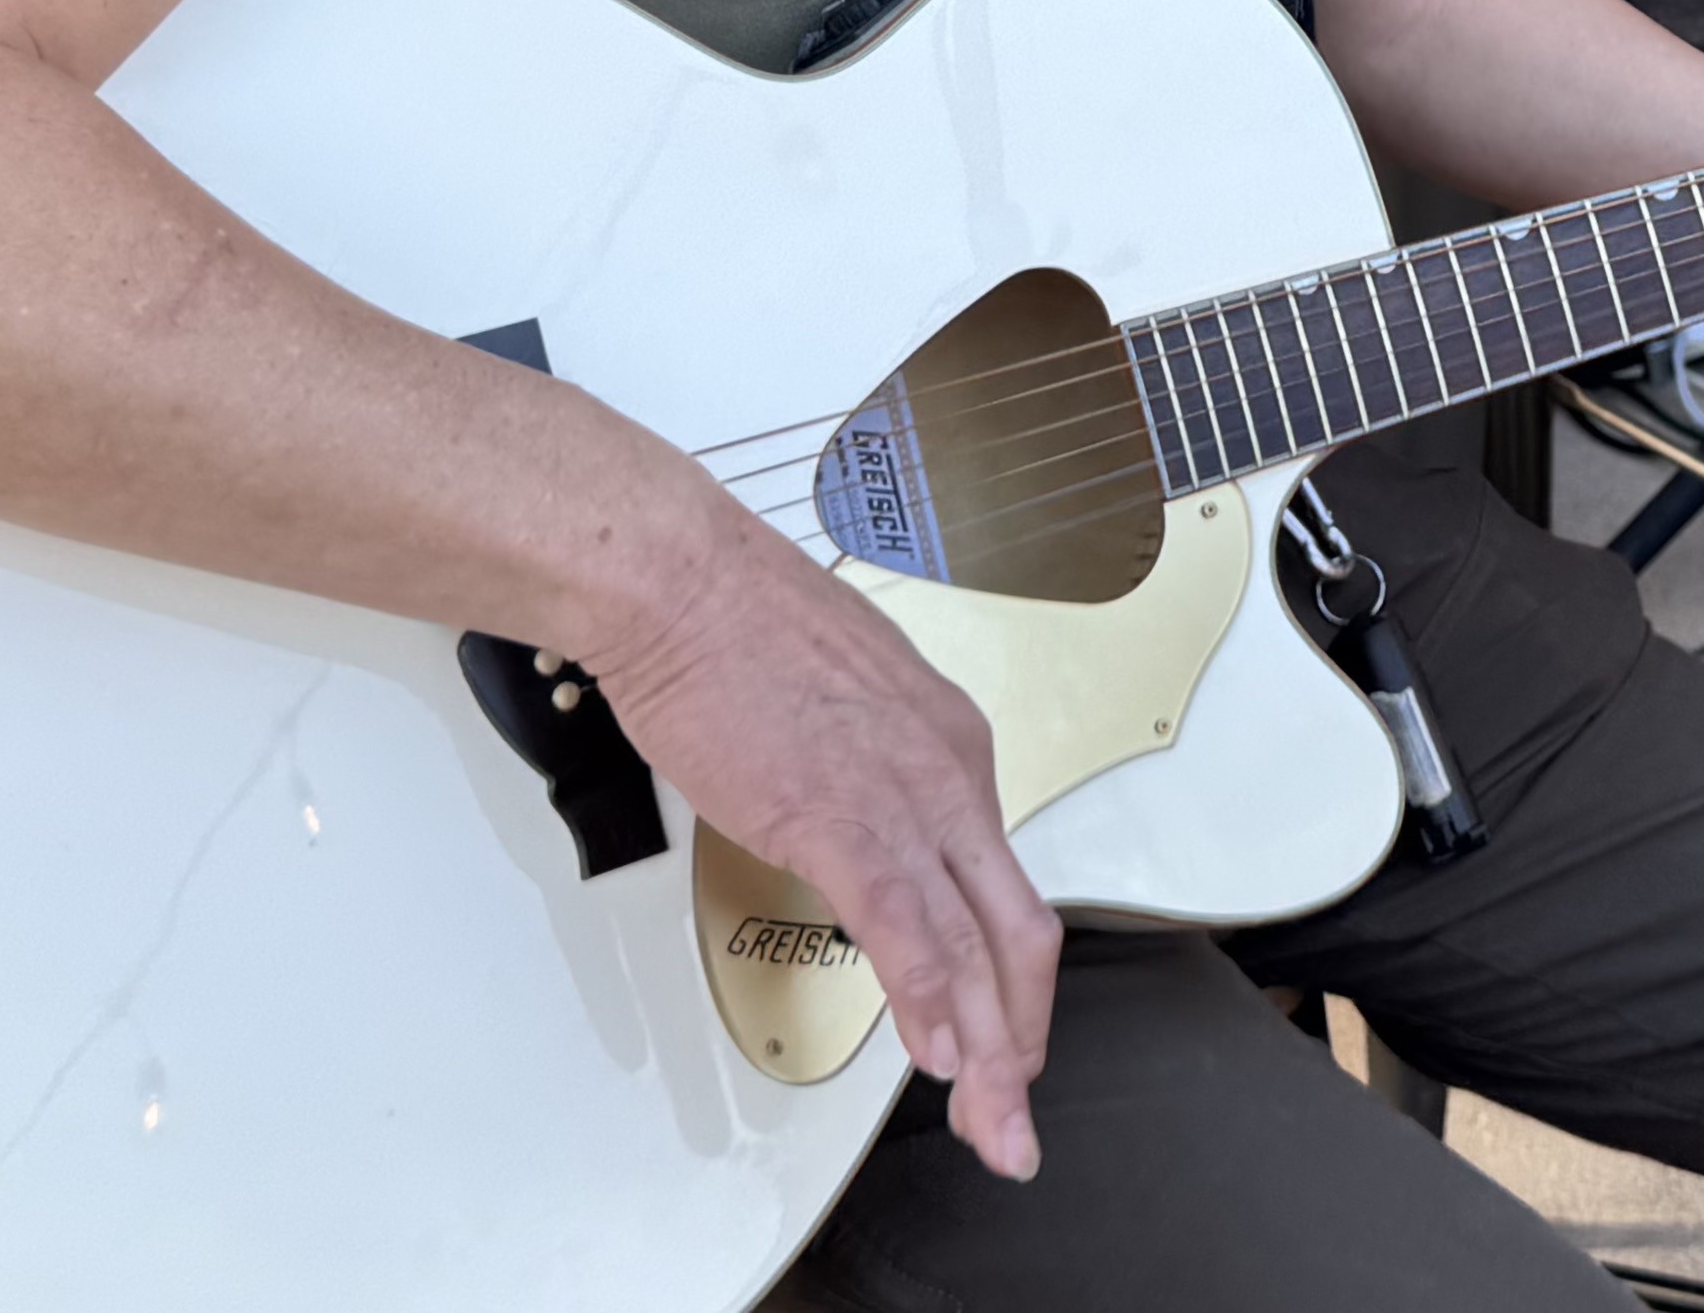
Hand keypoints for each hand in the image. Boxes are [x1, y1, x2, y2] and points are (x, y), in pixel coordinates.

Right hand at [585, 502, 1061, 1180]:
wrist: (683, 581)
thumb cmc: (740, 627)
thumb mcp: (839, 707)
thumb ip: (867, 774)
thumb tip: (855, 822)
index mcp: (949, 748)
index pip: (1006, 888)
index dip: (1012, 981)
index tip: (999, 1037)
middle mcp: (948, 775)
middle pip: (1019, 933)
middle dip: (1020, 1039)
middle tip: (1011, 1115)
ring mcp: (903, 798)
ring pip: (976, 949)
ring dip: (987, 1052)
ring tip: (990, 1122)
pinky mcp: (842, 819)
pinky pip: (908, 930)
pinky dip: (929, 1001)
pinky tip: (936, 1056)